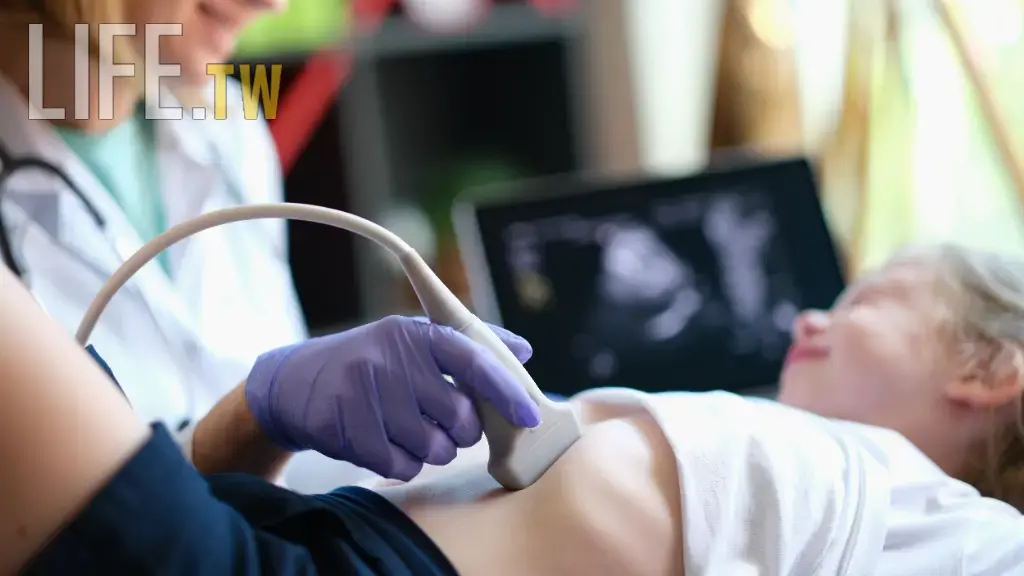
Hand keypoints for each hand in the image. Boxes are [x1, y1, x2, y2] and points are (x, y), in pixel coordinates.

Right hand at [244, 316, 540, 479]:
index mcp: (417, 333)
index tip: (530, 417)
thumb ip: (472, 345)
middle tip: (444, 424)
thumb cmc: (372, 361)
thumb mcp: (415, 339)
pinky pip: (402, 466)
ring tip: (411, 431)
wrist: (296, 383)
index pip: (475, 360)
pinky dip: (403, 464)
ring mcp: (366, 392)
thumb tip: (524, 352)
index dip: (507, 391)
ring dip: (432, 450)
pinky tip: (387, 444)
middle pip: (460, 417)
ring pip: (434, 448)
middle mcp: (393, 358)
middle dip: (462, 432)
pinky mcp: (346, 427)